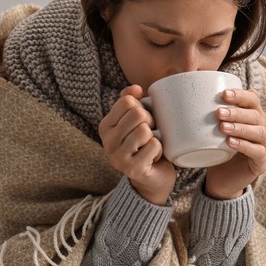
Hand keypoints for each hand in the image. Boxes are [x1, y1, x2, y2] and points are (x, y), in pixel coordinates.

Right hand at [98, 85, 175, 204]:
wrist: (153, 178)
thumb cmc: (146, 145)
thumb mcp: (137, 121)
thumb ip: (131, 102)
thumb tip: (135, 88)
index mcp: (106, 126)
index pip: (127, 101)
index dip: (142, 107)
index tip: (143, 121)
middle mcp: (107, 141)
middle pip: (138, 114)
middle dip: (151, 121)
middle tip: (151, 134)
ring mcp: (117, 157)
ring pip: (145, 130)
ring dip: (155, 137)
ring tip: (151, 146)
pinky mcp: (132, 168)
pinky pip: (154, 146)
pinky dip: (160, 150)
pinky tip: (154, 157)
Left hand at [204, 87, 265, 199]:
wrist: (221, 181)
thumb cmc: (217, 151)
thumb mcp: (213, 132)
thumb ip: (209, 116)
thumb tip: (191, 97)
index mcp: (253, 117)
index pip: (253, 100)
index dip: (241, 95)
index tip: (224, 94)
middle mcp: (263, 129)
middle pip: (256, 115)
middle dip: (237, 112)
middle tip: (219, 112)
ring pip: (259, 132)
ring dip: (241, 128)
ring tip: (223, 127)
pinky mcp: (263, 162)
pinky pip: (258, 151)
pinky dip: (245, 145)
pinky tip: (231, 142)